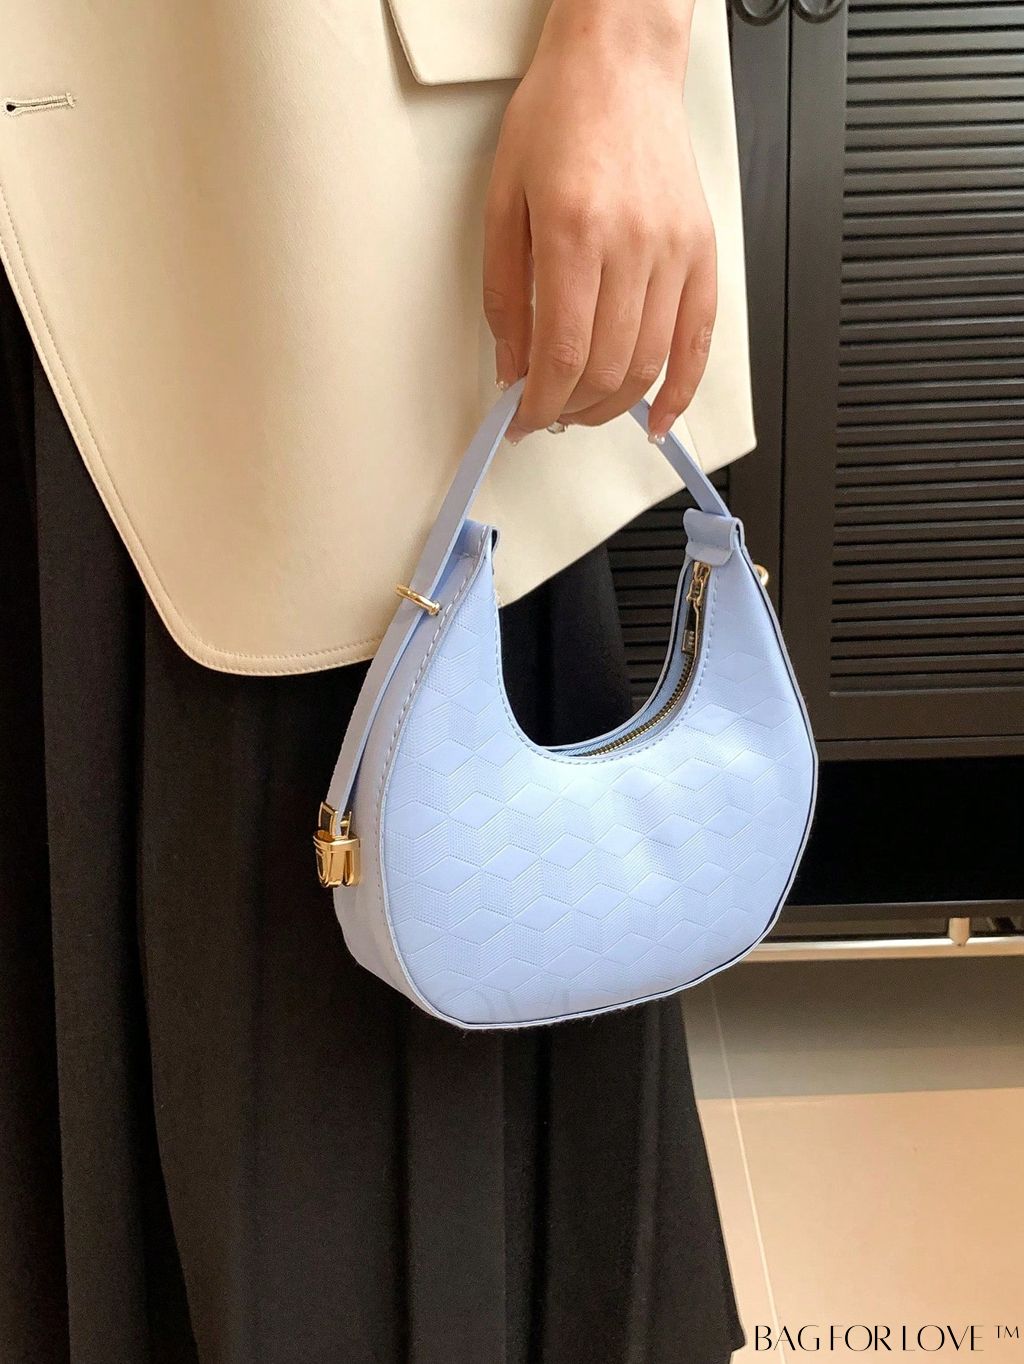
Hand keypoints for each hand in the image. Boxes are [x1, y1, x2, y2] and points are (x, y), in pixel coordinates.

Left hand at [483, 0, 715, 443]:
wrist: (619, 62)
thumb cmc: (560, 115)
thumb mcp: (503, 203)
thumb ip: (503, 296)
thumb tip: (512, 367)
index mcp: (575, 232)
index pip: (562, 354)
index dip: (540, 403)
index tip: (523, 419)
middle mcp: (633, 244)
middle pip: (607, 369)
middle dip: (570, 408)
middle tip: (546, 412)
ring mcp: (675, 250)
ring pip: (650, 364)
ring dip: (613, 405)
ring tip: (583, 408)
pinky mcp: (702, 251)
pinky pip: (699, 340)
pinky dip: (680, 390)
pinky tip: (659, 418)